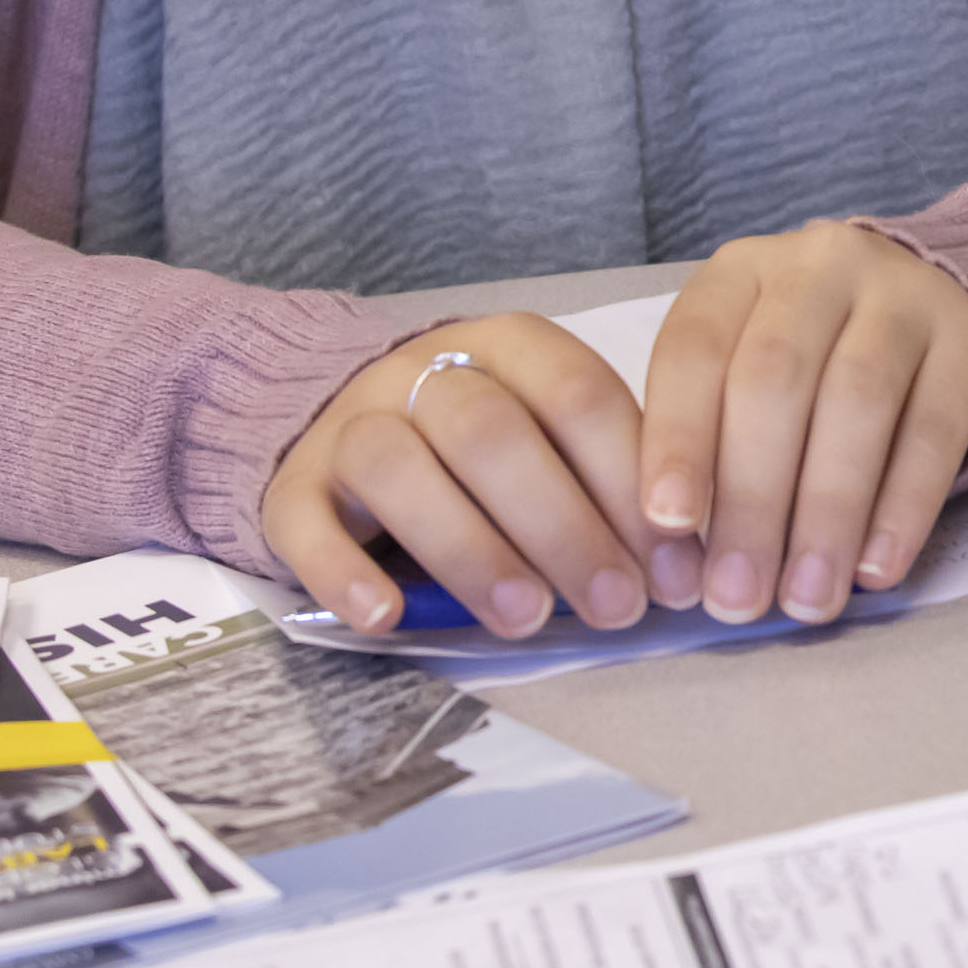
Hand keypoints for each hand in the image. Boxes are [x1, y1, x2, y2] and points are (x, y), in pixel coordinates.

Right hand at [262, 314, 655, 643]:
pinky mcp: (291, 484)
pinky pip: (305, 521)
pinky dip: (344, 571)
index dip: (632, 485)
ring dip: (472, 550)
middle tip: (616, 608)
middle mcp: (425, 371)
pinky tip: (388, 617)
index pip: (579, 397)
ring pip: (400, 468)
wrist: (337, 425)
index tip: (672, 571)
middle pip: (492, 433)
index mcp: (511, 346)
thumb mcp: (547, 441)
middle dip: (564, 526)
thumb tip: (676, 574)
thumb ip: (600, 487)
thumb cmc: (476, 450)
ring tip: (527, 621)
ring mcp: (350, 423)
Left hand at [635, 222, 967, 622]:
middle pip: (776, 377)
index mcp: (743, 272)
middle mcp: (822, 266)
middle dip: (752, 498)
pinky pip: (935, 430)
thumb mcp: (745, 369)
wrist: (946, 306)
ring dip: (826, 513)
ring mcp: (906, 295)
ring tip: (806, 597)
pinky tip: (875, 569)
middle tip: (737, 596)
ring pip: (858, 400)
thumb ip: (711, 441)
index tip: (669, 526)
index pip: (697, 348)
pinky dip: (903, 507)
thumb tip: (681, 558)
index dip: (678, 438)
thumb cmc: (816, 359)